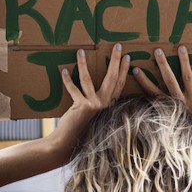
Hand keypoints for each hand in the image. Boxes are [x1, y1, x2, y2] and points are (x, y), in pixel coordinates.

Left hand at [49, 44, 129, 160]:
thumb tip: (97, 90)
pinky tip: (64, 70)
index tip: (127, 57)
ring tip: (81, 51)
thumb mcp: (94, 115)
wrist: (68, 145)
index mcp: (110, 106)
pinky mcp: (82, 107)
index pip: (120, 84)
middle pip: (112, 78)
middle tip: (118, 46)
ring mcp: (94, 106)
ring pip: (89, 80)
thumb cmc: (80, 130)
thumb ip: (99, 104)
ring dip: (84, 64)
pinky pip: (73, 89)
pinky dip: (67, 80)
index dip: (124, 70)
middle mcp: (105, 105)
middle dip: (115, 60)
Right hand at [132, 46, 191, 168]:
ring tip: (181, 47)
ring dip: (184, 62)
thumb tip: (150, 112)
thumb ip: (164, 119)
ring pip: (187, 78)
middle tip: (157, 50)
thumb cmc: (191, 139)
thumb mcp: (174, 129)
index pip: (152, 93)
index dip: (143, 81)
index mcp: (169, 111)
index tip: (135, 69)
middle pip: (169, 81)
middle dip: (162, 65)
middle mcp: (180, 105)